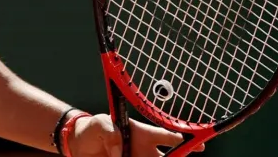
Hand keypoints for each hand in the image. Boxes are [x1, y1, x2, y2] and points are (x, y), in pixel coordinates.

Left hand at [67, 114, 203, 156]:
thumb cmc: (92, 128)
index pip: (167, 136)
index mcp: (142, 134)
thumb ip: (111, 131)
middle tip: (186, 156)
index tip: (199, 144)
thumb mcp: (99, 123)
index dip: (184, 139)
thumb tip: (120, 150)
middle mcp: (144, 151)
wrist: (77, 145)